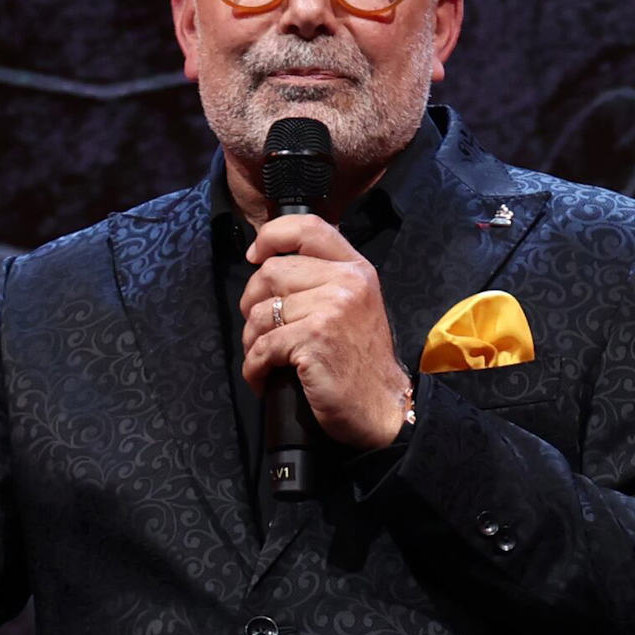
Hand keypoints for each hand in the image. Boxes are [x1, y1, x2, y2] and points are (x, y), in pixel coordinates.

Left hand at [242, 215, 408, 449]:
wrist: (382, 406)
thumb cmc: (361, 361)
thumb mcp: (354, 306)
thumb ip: (324, 280)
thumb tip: (270, 264)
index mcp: (356, 269)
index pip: (307, 227)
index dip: (271, 236)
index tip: (255, 256)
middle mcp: (347, 282)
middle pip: (271, 272)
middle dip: (252, 303)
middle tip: (261, 329)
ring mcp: (332, 309)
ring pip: (261, 312)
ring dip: (252, 341)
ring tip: (265, 359)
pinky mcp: (315, 339)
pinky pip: (262, 346)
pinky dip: (255, 366)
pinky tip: (264, 378)